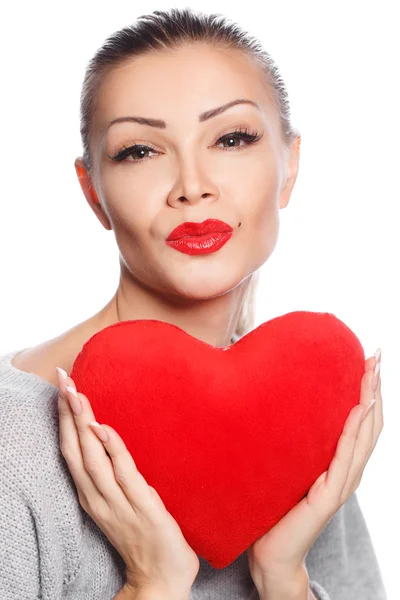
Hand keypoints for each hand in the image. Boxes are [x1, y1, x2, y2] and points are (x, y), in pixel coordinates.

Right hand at [56, 368, 198, 598]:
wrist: (162, 580)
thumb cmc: (145, 538)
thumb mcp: (126, 502)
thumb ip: (120, 477)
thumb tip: (117, 448)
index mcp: (93, 495)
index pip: (72, 451)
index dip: (65, 420)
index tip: (63, 390)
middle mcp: (98, 498)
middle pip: (75, 450)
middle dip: (68, 413)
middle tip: (63, 379)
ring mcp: (118, 503)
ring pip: (92, 459)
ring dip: (83, 424)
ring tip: (76, 394)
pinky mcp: (142, 507)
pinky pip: (124, 474)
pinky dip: (111, 449)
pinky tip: (104, 428)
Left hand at [247, 351, 382, 590]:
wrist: (268, 550)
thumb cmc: (274, 504)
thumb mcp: (286, 462)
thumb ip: (291, 438)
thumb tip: (271, 397)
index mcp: (339, 461)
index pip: (362, 419)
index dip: (369, 389)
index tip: (370, 358)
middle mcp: (347, 470)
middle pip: (370, 422)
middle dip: (375, 387)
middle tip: (377, 356)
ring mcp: (341, 484)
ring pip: (364, 436)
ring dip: (370, 402)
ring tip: (372, 374)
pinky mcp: (328, 497)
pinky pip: (345, 460)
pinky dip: (354, 433)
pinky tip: (357, 410)